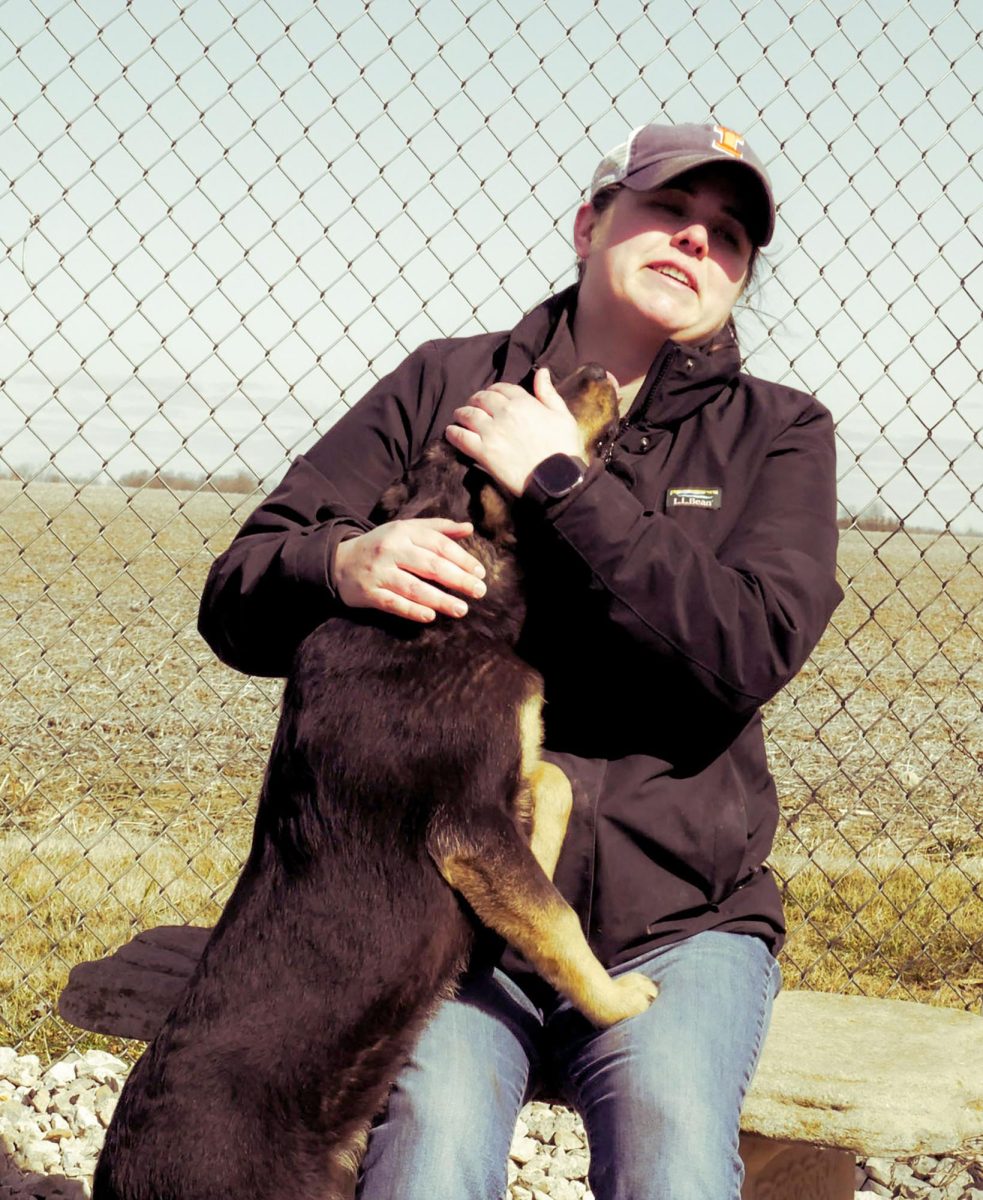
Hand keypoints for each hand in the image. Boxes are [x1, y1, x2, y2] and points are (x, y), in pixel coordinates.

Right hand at [332, 519, 485, 622]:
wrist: (339, 562)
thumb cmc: (381, 546)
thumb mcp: (405, 530)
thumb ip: (438, 529)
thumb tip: (469, 528)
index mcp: (402, 532)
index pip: (438, 544)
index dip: (462, 559)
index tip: (480, 573)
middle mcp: (390, 550)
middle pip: (430, 565)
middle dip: (457, 580)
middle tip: (480, 591)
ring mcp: (378, 572)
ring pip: (413, 587)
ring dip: (440, 600)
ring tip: (462, 609)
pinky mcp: (368, 594)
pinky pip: (393, 604)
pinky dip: (412, 610)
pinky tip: (430, 617)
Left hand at [445, 367, 585, 494]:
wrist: (557, 480)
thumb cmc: (564, 449)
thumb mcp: (563, 416)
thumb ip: (548, 393)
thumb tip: (541, 372)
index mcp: (524, 402)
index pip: (501, 388)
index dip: (493, 390)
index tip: (491, 396)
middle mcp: (504, 413)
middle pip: (481, 398)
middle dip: (475, 400)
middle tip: (472, 406)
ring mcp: (491, 432)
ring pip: (467, 414)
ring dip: (461, 414)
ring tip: (459, 417)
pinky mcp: (483, 452)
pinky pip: (460, 437)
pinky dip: (452, 432)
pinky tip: (451, 432)